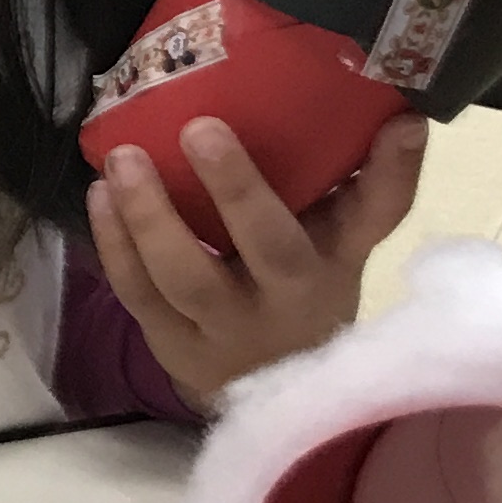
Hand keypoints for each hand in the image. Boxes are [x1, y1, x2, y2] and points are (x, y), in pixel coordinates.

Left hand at [88, 113, 428, 412]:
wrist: (270, 389)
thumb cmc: (300, 291)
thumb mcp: (338, 243)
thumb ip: (359, 183)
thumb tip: (398, 113)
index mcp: (336, 260)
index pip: (376, 216)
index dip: (392, 173)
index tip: (401, 121)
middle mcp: (289, 298)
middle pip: (272, 246)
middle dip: (238, 188)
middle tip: (200, 127)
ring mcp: (227, 328)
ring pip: (187, 276)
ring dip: (150, 216)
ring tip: (124, 158)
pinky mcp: (173, 344)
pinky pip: (138, 293)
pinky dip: (114, 243)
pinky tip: (100, 195)